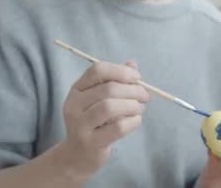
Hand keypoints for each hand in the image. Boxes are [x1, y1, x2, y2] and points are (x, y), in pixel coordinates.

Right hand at [56, 61, 149, 181]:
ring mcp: (80, 124)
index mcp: (77, 89)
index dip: (121, 71)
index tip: (137, 78)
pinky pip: (117, 127)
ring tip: (139, 109)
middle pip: (108, 88)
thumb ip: (115, 81)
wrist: (78, 155)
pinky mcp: (90, 142)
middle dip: (133, 90)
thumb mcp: (100, 99)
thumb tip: (132, 64)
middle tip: (146, 96)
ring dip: (132, 105)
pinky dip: (133, 122)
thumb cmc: (95, 122)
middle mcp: (74, 104)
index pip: (97, 70)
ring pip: (110, 106)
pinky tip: (135, 121)